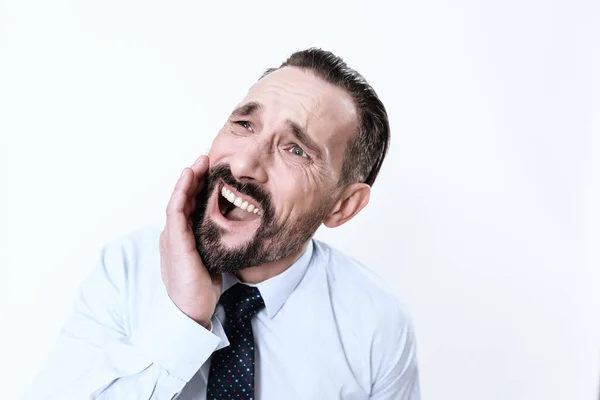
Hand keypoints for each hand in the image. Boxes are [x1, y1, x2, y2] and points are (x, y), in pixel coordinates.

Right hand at [159, 155, 221, 327]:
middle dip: (195, 177)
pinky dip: (182, 191)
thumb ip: (216, 243)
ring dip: (188, 178)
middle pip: (184, 199)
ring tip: (200, 160)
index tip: (213, 171)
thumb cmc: (202, 288)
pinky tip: (189, 176)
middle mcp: (176, 233)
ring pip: (179, 199)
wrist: (191, 310)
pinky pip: (176, 210)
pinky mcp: (175, 241)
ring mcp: (173, 236)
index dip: (200, 187)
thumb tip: (235, 231)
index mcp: (184, 237)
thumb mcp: (212, 258)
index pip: (191, 206)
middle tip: (207, 158)